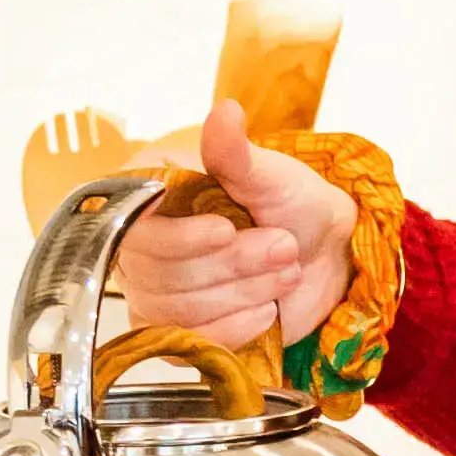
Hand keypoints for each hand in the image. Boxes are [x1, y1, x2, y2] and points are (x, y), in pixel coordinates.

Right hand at [102, 97, 357, 357]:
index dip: (179, 236)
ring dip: (242, 292)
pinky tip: (267, 310)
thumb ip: (237, 154)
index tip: (226, 230)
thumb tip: (224, 113)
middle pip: (157, 272)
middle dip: (231, 264)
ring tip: (285, 269)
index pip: (131, 223)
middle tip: (283, 246)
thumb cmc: (291, 204)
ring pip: (176, 309)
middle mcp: (141, 242)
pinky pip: (190, 342)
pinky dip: (235, 328)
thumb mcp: (271, 174)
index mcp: (148, 191)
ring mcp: (154, 290)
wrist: (324, 254)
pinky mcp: (177, 332)